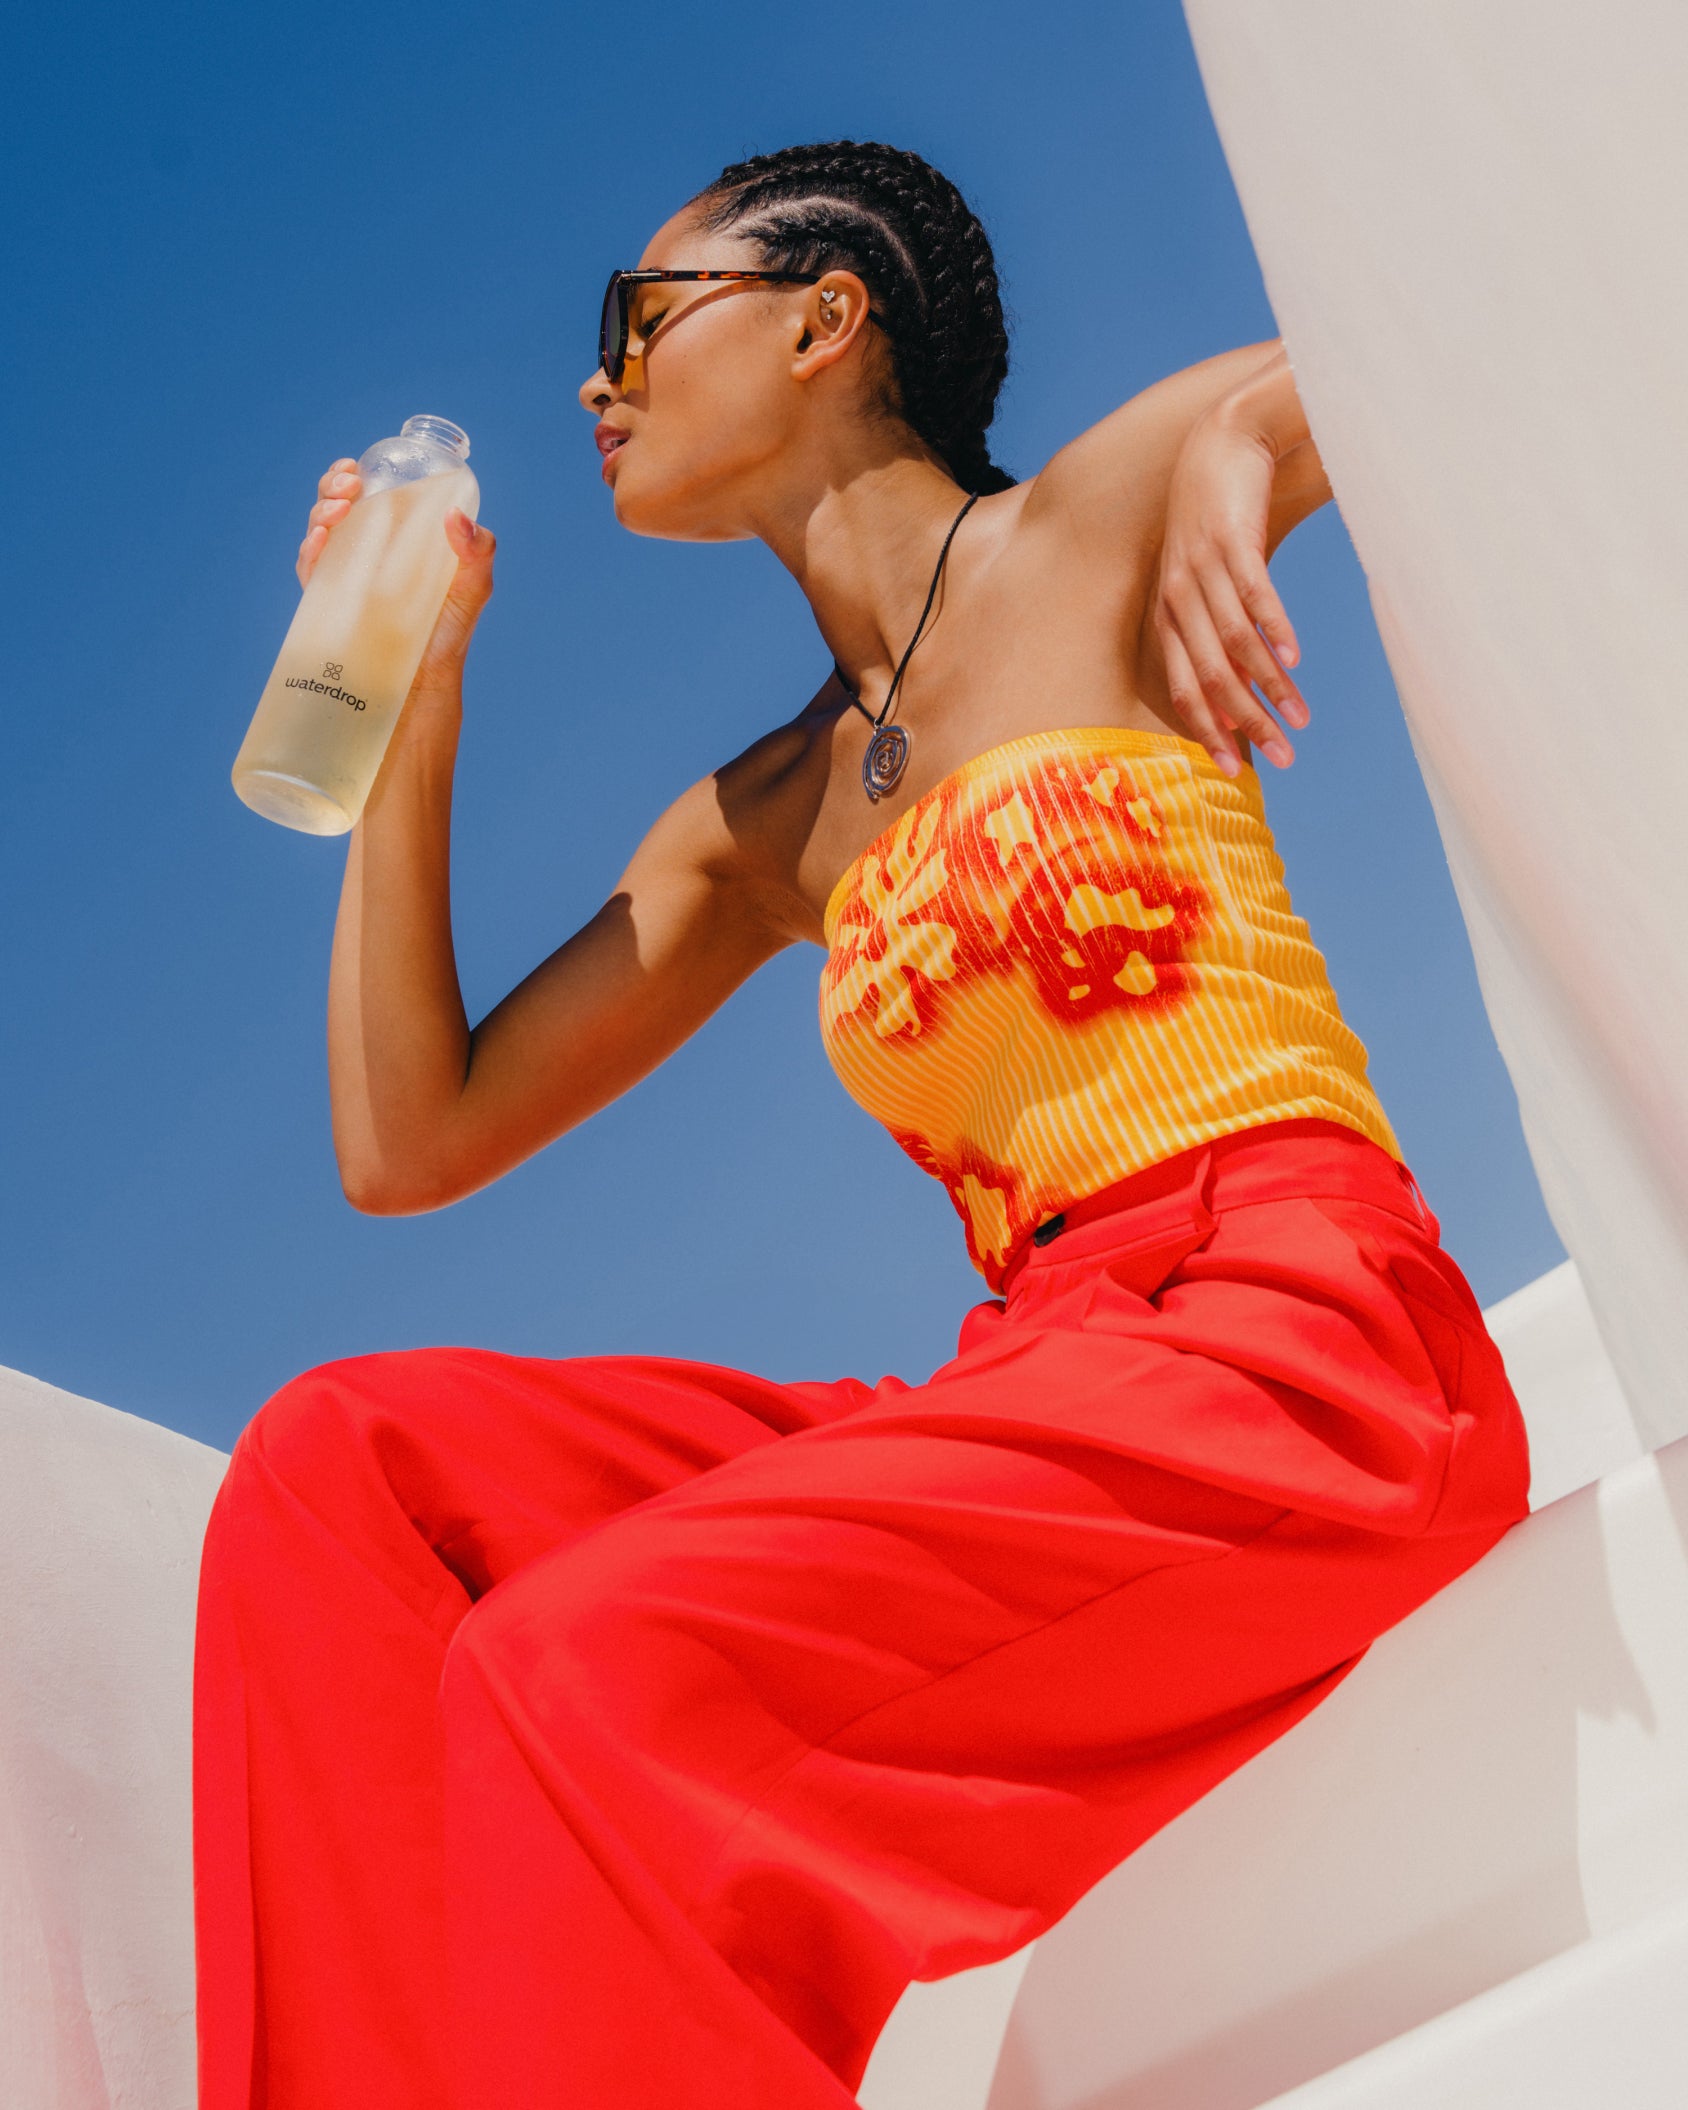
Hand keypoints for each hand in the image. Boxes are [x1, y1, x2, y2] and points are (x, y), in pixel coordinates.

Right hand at [295, 460, 495, 692]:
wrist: (425, 684)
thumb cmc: (450, 633)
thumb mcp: (473, 588)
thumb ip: (479, 552)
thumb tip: (455, 516)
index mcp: (395, 537)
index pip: (368, 493)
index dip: (352, 474)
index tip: (356, 467)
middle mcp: (366, 552)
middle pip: (337, 505)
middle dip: (333, 487)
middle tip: (350, 486)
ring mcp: (345, 577)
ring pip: (320, 531)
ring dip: (321, 512)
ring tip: (338, 512)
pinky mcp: (330, 605)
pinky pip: (311, 571)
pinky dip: (310, 552)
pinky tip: (320, 542)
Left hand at [1151, 407, 1308, 776]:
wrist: (1226, 438)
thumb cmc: (1221, 515)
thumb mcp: (1209, 575)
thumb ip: (1221, 625)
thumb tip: (1250, 678)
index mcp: (1168, 614)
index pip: (1184, 689)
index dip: (1208, 731)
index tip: (1235, 770)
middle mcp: (1178, 598)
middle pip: (1212, 679)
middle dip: (1247, 726)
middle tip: (1283, 761)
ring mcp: (1201, 569)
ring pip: (1235, 646)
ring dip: (1271, 689)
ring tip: (1301, 721)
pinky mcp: (1231, 540)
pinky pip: (1253, 597)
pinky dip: (1274, 632)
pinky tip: (1294, 662)